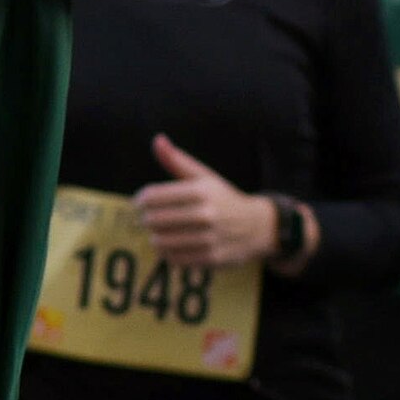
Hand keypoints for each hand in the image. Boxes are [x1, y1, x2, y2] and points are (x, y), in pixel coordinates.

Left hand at [134, 134, 281, 266]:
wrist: (258, 226)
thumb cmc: (223, 199)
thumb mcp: (205, 176)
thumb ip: (177, 160)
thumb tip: (157, 140)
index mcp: (201, 190)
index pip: (152, 196)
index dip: (141, 200)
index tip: (142, 201)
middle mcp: (206, 214)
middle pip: (154, 220)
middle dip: (147, 219)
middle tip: (150, 218)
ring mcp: (209, 238)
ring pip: (161, 241)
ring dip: (155, 237)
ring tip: (160, 232)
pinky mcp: (210, 258)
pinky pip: (173, 259)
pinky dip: (167, 253)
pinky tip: (172, 245)